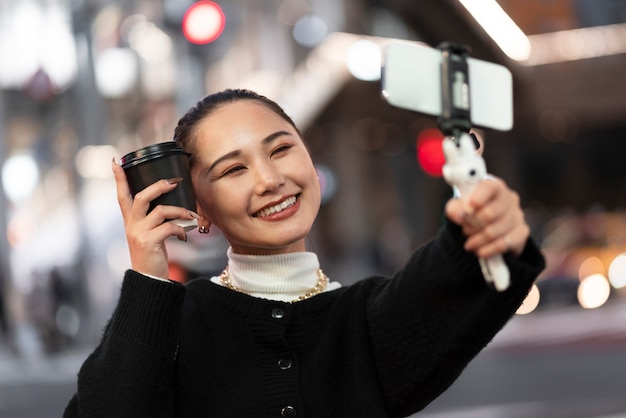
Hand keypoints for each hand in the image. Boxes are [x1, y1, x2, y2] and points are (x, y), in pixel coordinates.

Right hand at [113, 159, 198, 278]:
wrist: (148, 280)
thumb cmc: (152, 256)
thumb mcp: (147, 235)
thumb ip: (153, 220)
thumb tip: (173, 206)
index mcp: (130, 221)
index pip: (121, 195)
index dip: (119, 179)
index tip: (116, 162)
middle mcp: (131, 225)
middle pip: (141, 197)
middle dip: (158, 186)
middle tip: (174, 181)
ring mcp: (139, 233)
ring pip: (160, 210)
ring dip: (179, 211)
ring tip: (191, 215)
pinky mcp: (149, 242)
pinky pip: (169, 228)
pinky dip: (180, 229)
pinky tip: (184, 236)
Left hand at [445, 176, 528, 257]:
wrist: (483, 231)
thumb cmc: (470, 214)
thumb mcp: (457, 209)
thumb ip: (455, 209)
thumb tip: (462, 214)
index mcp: (493, 186)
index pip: (488, 187)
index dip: (477, 199)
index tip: (468, 210)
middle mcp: (508, 198)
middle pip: (490, 214)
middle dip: (473, 226)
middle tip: (465, 231)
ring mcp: (517, 214)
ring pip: (495, 231)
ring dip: (478, 240)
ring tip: (469, 243)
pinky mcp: (522, 231)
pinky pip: (505, 243)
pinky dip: (489, 249)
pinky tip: (480, 251)